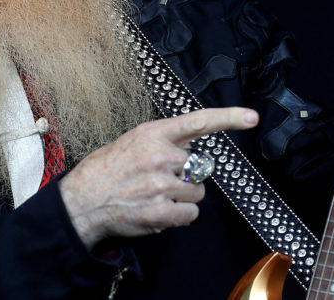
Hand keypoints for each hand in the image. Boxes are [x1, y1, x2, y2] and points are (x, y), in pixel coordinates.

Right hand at [58, 107, 258, 248]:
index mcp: (153, 133)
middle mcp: (160, 156)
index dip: (229, 118)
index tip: (252, 117)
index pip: (198, 121)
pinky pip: (190, 213)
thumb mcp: (133, 141)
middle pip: (200, 166)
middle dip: (188, 175)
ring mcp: (161, 184)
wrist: (81, 201)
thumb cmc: (107, 170)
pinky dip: (179, 215)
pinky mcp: (160, 211)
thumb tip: (192, 145)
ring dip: (183, 197)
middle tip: (161, 179)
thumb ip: (164, 140)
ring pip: (198, 191)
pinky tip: (158, 210)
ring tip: (156, 195)